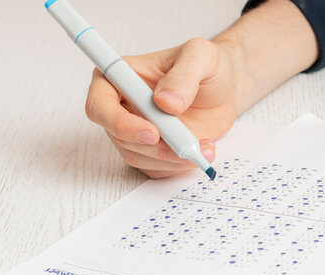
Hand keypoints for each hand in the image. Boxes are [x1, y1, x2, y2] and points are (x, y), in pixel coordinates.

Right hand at [85, 38, 249, 177]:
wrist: (224, 88)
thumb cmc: (207, 65)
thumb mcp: (201, 56)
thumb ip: (183, 75)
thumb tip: (164, 102)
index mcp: (121, 76)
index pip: (99, 104)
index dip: (119, 123)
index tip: (152, 132)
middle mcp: (122, 106)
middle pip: (119, 136)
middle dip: (154, 147)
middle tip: (186, 147)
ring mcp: (135, 130)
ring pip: (138, 156)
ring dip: (170, 158)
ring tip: (202, 147)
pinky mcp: (152, 150)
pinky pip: (156, 167)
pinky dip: (178, 165)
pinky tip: (200, 152)